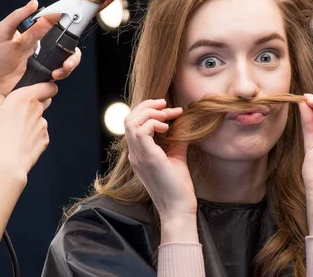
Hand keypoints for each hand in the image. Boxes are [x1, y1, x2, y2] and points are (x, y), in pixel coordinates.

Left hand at [0, 0, 116, 94]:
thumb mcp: (2, 33)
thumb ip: (18, 17)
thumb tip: (36, 2)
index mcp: (37, 29)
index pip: (60, 16)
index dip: (77, 8)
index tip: (95, 0)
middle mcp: (47, 42)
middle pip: (72, 35)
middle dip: (82, 32)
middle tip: (82, 36)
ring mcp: (50, 58)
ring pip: (72, 55)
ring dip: (72, 60)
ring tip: (62, 68)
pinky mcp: (51, 72)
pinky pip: (65, 69)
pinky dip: (64, 71)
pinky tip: (55, 75)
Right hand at [0, 82, 57, 180]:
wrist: (4, 165)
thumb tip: (2, 99)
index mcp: (24, 98)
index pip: (48, 86)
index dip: (45, 87)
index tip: (38, 91)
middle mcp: (37, 110)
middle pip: (43, 102)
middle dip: (33, 105)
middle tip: (16, 114)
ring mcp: (42, 125)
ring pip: (39, 119)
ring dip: (30, 122)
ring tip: (13, 133)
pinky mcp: (44, 139)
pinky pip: (39, 133)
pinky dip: (31, 136)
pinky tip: (18, 143)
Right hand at [125, 99, 195, 221]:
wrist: (179, 208)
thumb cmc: (178, 186)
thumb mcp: (176, 156)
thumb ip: (175, 140)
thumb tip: (184, 123)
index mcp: (139, 153)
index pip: (133, 124)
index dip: (150, 111)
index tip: (171, 110)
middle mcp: (134, 154)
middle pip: (128, 119)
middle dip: (147, 106)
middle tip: (166, 104)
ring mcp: (138, 156)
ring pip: (131, 122)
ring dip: (150, 112)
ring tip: (167, 115)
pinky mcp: (147, 158)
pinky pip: (141, 131)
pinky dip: (153, 122)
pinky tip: (167, 127)